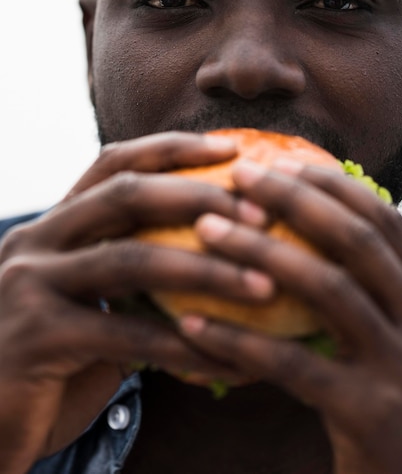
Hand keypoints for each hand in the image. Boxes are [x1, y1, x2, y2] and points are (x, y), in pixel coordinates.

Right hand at [0, 133, 273, 472]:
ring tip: (265, 286)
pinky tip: (229, 360)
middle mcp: (36, 240)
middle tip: (263, 213)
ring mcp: (29, 285)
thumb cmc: (53, 356)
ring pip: (132, 260)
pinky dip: (186, 347)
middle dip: (201, 197)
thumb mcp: (90, 299)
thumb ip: (131, 271)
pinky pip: (128, 336)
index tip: (233, 149)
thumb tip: (221, 256)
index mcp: (54, 223)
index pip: (114, 162)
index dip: (175, 148)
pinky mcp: (34, 337)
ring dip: (208, 272)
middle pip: (127, 195)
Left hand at [179, 159, 401, 473]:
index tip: (282, 162)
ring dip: (260, 252)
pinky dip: (240, 339)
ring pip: (328, 289)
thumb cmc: (389, 415)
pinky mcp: (372, 415)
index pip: (384, 220)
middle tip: (238, 176)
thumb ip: (362, 298)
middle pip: (357, 239)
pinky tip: (193, 325)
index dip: (332, 185)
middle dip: (295, 198)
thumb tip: (298, 247)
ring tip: (206, 229)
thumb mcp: (390, 348)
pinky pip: (294, 364)